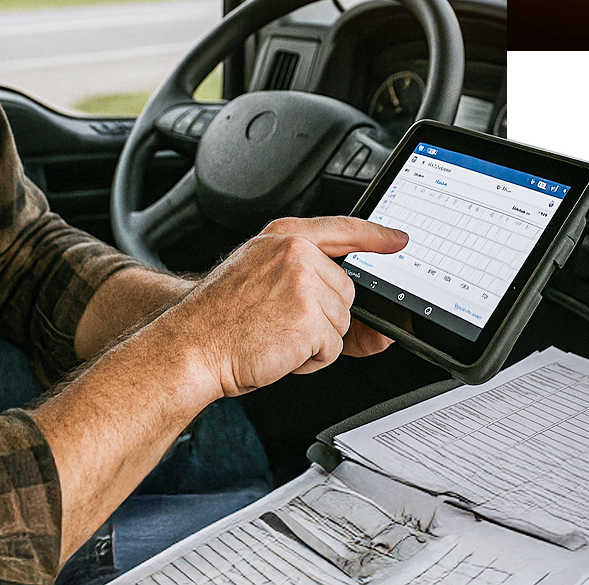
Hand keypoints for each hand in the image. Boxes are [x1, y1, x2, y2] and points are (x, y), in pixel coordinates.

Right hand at [153, 216, 406, 398]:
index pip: (343, 228)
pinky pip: (333, 347)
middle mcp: (296, 254)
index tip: (398, 240)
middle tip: (279, 323)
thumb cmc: (218, 319)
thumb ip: (314, 285)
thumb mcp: (262, 282)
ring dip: (316, 340)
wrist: (189, 346)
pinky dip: (311, 359)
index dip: (376, 236)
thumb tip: (373, 325)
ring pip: (342, 321)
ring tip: (274, 335)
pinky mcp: (309, 318)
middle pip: (346, 291)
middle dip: (322, 317)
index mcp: (283, 238)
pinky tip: (279, 349)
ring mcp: (303, 284)